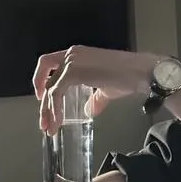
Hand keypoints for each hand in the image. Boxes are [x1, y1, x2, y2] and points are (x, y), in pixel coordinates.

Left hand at [33, 45, 158, 134]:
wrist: (139, 72)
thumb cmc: (127, 77)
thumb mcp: (106, 88)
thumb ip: (95, 98)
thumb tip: (89, 111)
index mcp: (78, 54)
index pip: (52, 64)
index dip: (42, 80)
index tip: (43, 98)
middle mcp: (72, 54)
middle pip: (45, 73)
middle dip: (41, 99)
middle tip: (43, 119)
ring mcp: (72, 62)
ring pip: (50, 87)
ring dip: (47, 109)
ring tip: (50, 127)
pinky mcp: (74, 72)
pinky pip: (56, 92)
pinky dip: (54, 108)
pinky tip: (58, 120)